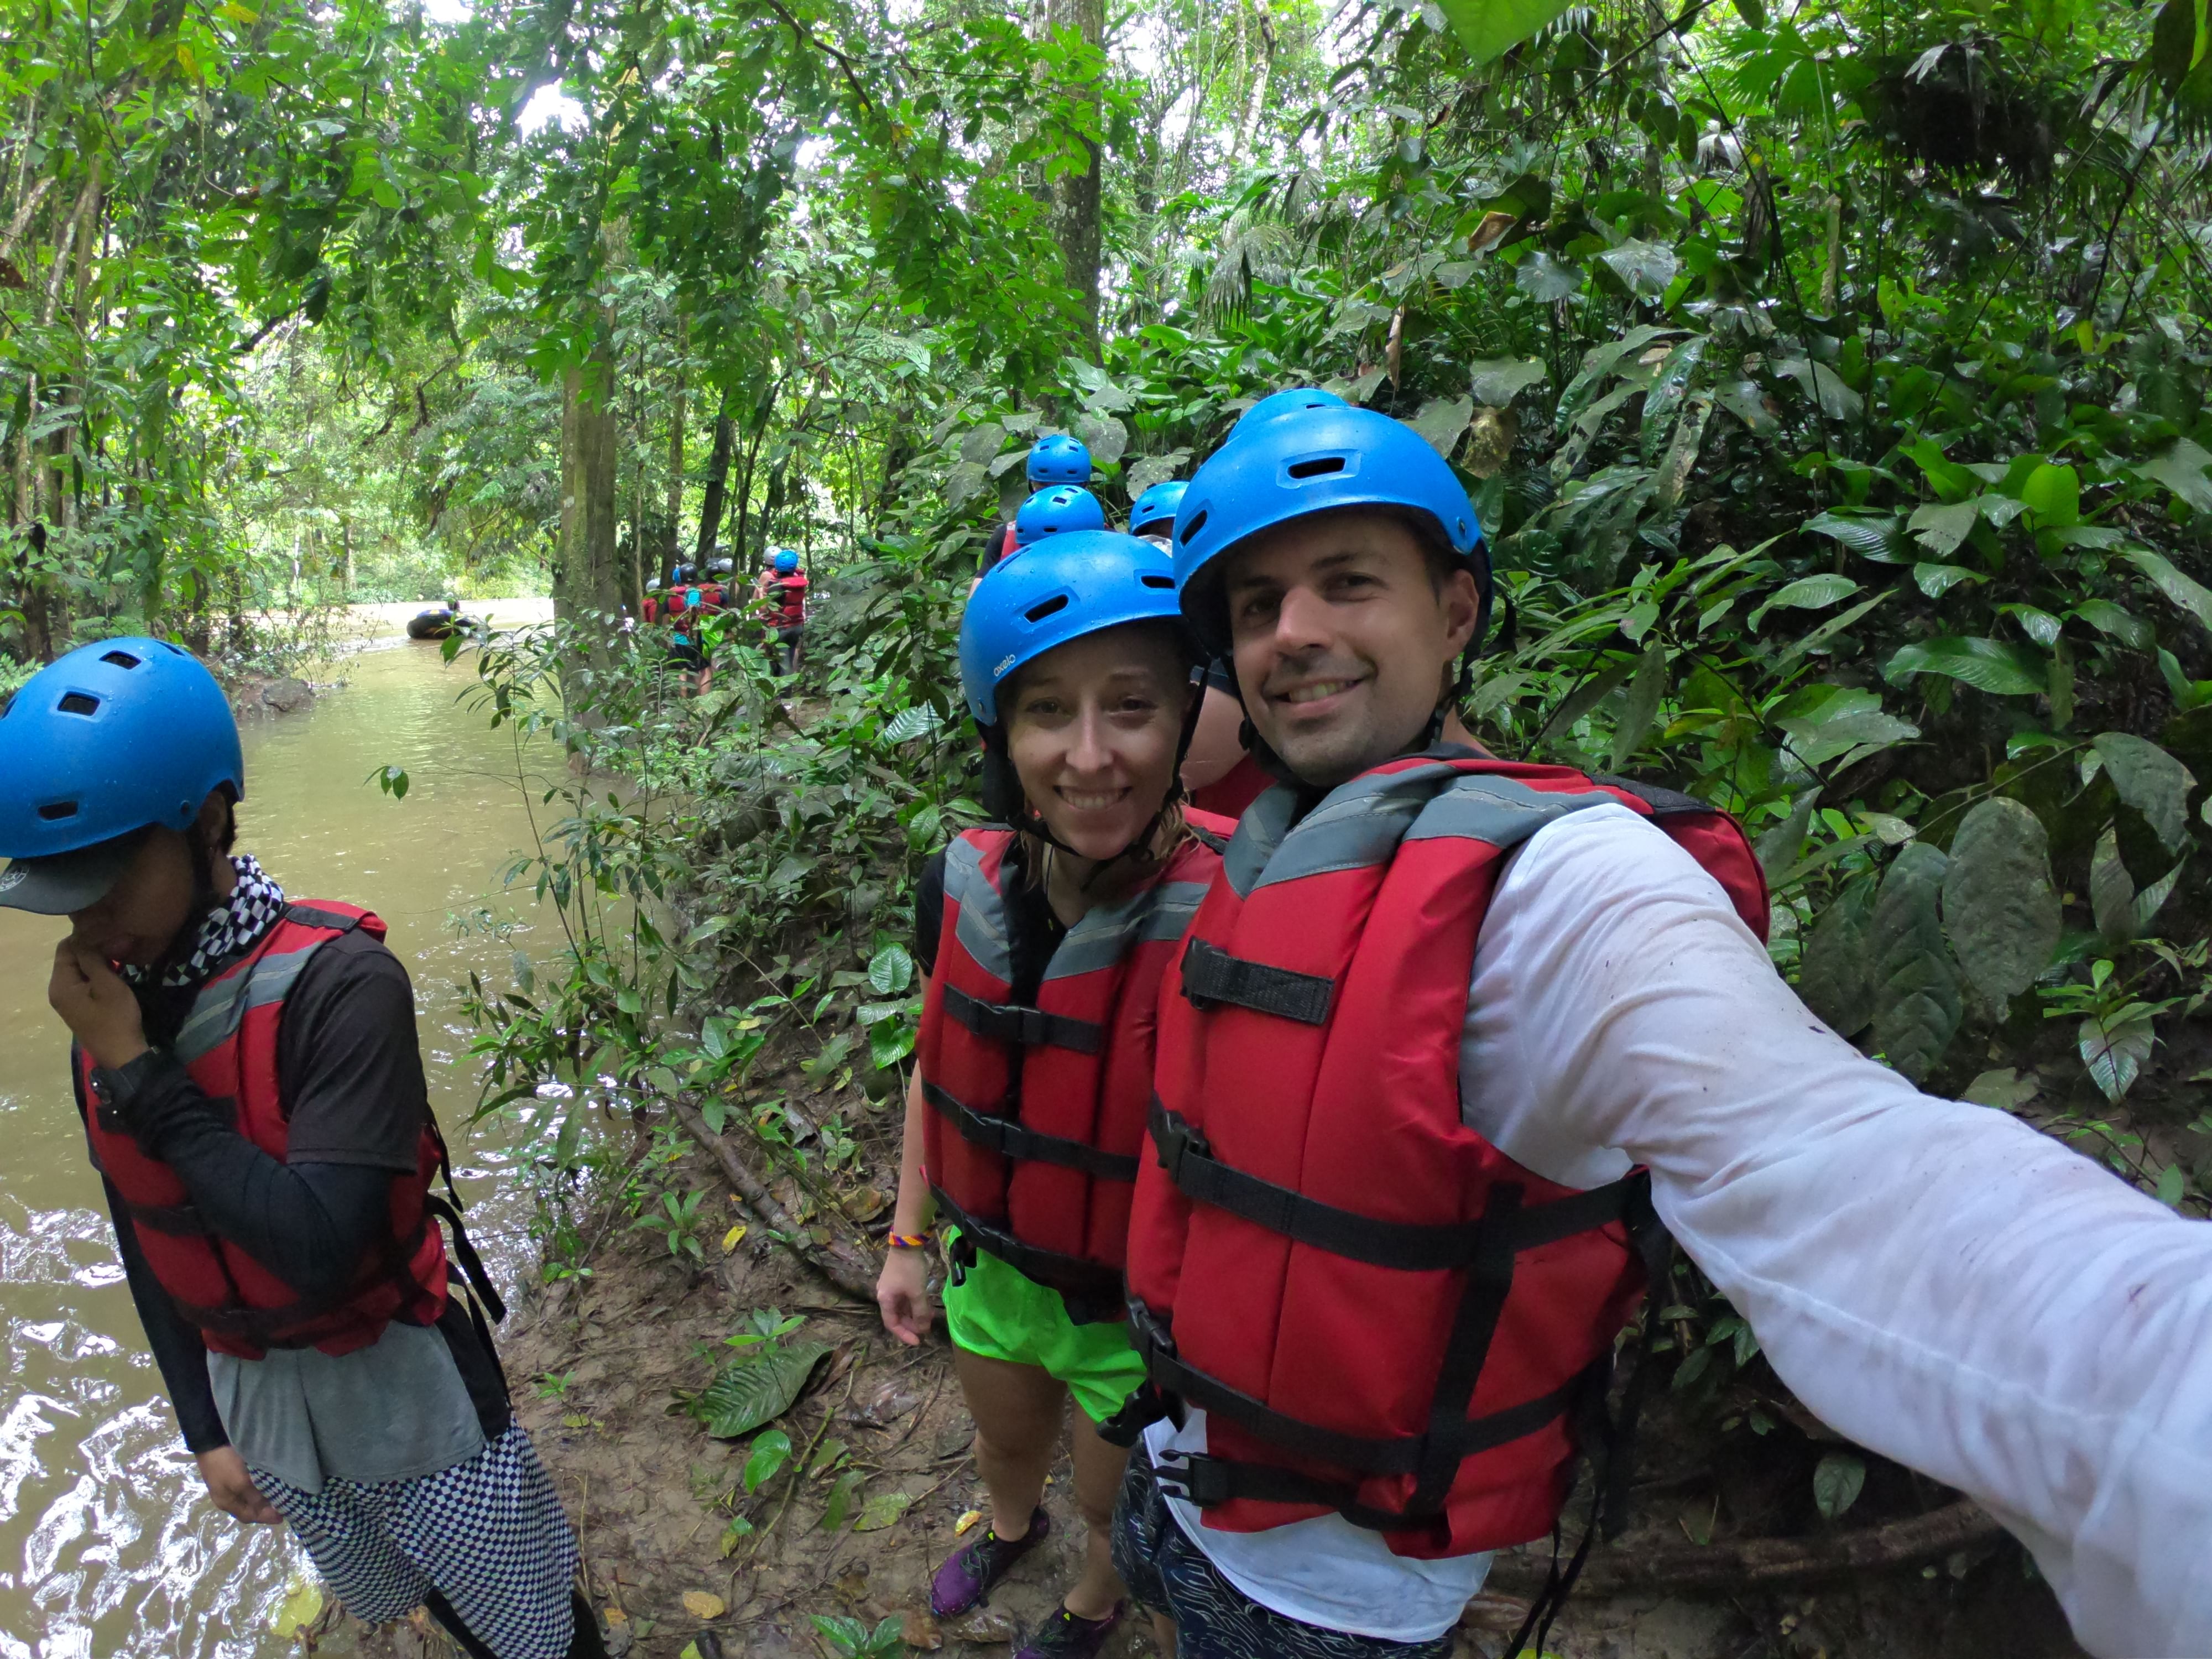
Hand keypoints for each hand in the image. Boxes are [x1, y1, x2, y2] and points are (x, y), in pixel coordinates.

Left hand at [48, 941, 146, 1070]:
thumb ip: (93, 958)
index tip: (112, 936)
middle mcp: (57, 990)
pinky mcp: (77, 1006)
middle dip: (92, 949)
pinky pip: (82, 981)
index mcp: (60, 984)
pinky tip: (114, 973)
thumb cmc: (116, 1018)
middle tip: (119, 947)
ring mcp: (66, 999)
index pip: (66, 947)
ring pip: (78, 969)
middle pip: (70, 958)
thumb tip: (85, 933)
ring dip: (96, 961)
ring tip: (119, 958)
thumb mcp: (107, 984)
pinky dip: (96, 973)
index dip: (87, 937)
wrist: (122, 1054)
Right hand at [196, 1446, 280, 1523]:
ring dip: (264, 1497)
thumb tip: (267, 1510)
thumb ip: (254, 1497)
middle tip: (285, 1504)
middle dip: (266, 1509)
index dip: (265, 1518)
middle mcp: (228, 1496)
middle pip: (249, 1508)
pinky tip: (271, 1481)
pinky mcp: (234, 1472)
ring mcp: (229, 1484)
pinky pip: (250, 1484)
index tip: (284, 1516)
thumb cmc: (225, 1464)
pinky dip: (261, 1486)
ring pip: (250, 1496)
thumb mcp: (239, 1483)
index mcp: (227, 1502)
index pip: (249, 1516)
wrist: (211, 1439)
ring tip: (281, 1494)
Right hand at [876, 1247, 933, 1346]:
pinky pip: (905, 1298)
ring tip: (929, 1317)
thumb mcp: (917, 1292)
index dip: (904, 1334)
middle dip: (912, 1324)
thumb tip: (923, 1329)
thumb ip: (920, 1312)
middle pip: (897, 1316)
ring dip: (915, 1314)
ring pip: (903, 1307)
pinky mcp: (898, 1280)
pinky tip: (926, 1305)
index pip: (892, 1324)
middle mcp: (885, 1295)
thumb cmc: (910, 1270)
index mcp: (885, 1300)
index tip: (918, 1341)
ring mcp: (891, 1287)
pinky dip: (915, 1304)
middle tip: (927, 1328)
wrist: (907, 1242)